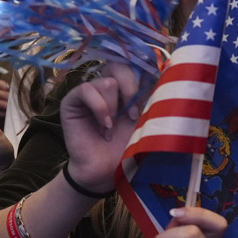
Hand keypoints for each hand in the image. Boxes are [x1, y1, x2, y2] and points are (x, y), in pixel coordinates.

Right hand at [0, 76, 10, 125]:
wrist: (1, 131)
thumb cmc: (7, 114)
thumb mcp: (8, 103)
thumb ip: (10, 95)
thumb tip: (14, 87)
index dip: (0, 84)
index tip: (8, 88)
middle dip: (2, 94)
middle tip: (11, 99)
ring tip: (8, 107)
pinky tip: (4, 114)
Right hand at [58, 61, 142, 194]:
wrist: (104, 172)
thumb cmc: (126, 150)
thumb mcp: (145, 121)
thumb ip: (150, 97)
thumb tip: (164, 73)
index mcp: (127, 89)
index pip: (134, 65)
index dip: (143, 72)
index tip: (151, 90)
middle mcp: (108, 87)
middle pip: (120, 65)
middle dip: (131, 87)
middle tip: (134, 114)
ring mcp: (90, 93)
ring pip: (107, 81)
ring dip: (114, 107)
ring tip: (113, 129)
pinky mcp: (72, 101)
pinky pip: (86, 89)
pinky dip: (99, 108)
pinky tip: (104, 126)